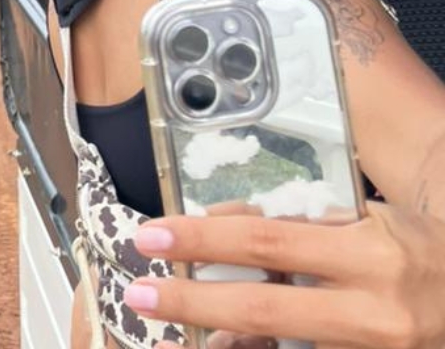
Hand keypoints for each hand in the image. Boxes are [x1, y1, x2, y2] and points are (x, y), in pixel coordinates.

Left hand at [124, 202, 444, 348]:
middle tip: (141, 292)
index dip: (204, 239)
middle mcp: (373, 311)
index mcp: (370, 254)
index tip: (154, 234)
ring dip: (215, 343)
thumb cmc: (416, 250)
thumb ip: (298, 223)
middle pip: (261, 309)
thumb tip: (221, 224)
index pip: (268, 243)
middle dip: (191, 300)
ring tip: (169, 338)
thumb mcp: (368, 220)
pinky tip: (218, 348)